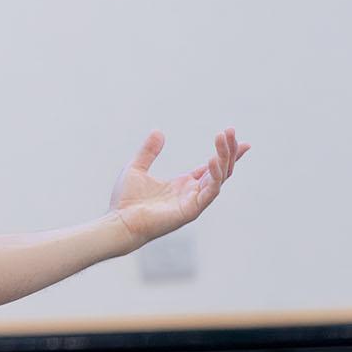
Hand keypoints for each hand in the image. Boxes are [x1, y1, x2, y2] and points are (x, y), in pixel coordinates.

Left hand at [109, 127, 247, 250]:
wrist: (119, 221)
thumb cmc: (126, 201)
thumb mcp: (136, 168)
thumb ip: (148, 151)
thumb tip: (158, 132)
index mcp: (183, 184)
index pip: (211, 167)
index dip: (224, 152)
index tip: (232, 134)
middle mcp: (192, 193)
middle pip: (220, 170)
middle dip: (228, 151)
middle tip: (230, 130)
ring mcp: (193, 202)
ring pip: (219, 178)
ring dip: (225, 158)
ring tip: (224, 139)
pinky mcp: (191, 210)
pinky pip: (210, 191)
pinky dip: (215, 176)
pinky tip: (213, 159)